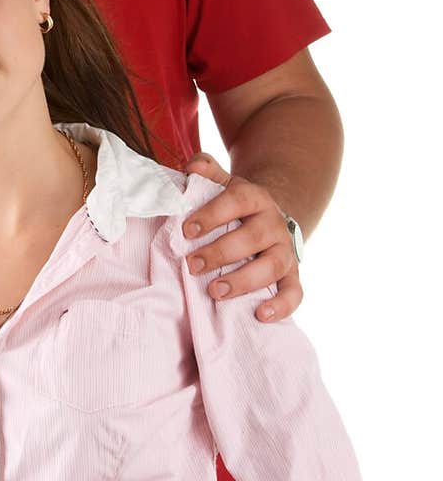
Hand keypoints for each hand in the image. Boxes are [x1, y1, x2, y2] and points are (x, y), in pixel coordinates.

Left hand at [182, 153, 302, 321]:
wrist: (271, 218)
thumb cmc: (236, 205)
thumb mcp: (224, 183)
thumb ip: (207, 171)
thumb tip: (193, 167)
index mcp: (255, 198)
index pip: (237, 201)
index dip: (212, 214)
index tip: (186, 230)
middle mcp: (274, 223)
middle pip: (253, 237)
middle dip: (221, 252)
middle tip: (192, 264)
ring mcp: (286, 251)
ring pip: (272, 266)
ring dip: (244, 280)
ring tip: (215, 291)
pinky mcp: (293, 275)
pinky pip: (294, 292)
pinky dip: (282, 306)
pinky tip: (260, 314)